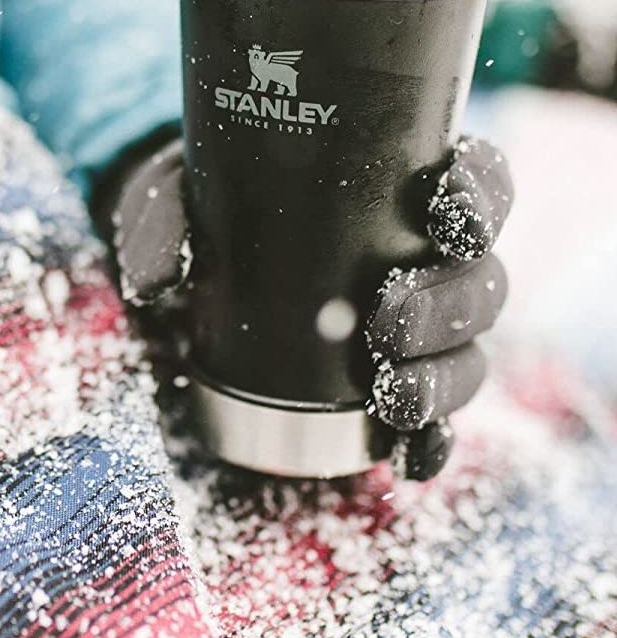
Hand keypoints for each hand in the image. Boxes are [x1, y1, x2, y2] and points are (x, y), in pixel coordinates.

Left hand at [111, 136, 513, 480]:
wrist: (191, 274)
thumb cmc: (202, 214)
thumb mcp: (175, 202)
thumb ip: (163, 227)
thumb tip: (157, 282)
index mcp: (394, 192)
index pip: (472, 182)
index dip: (478, 195)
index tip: (445, 206)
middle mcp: (422, 261)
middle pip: (480, 281)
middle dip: (448, 304)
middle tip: (386, 316)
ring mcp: (416, 330)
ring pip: (467, 353)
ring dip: (442, 376)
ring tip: (391, 391)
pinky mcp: (393, 385)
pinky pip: (433, 418)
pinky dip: (428, 439)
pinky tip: (409, 455)